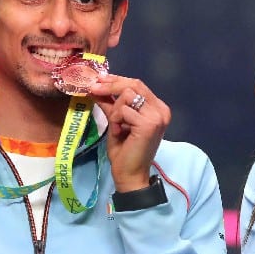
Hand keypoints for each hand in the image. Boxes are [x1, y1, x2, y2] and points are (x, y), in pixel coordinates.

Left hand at [89, 74, 170, 191]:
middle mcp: (161, 110)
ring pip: (127, 96)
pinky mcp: (149, 124)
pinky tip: (119, 133)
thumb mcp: (116, 122)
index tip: (99, 79)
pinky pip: (124, 110)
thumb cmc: (124, 151)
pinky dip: (116, 120)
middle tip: (93, 88)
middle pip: (134, 85)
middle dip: (110, 85)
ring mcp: (157, 116)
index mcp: (157, 108)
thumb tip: (97, 87)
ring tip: (116, 127)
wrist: (129, 174)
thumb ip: (111, 104)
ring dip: (115, 110)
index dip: (117, 80)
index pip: (137, 85)